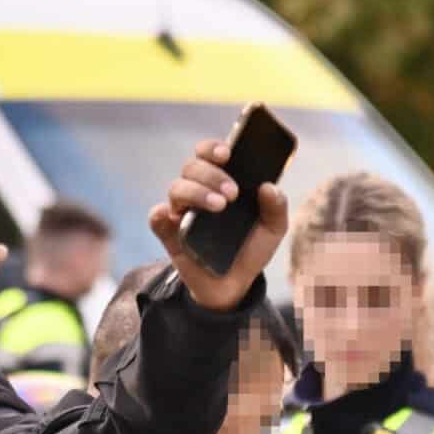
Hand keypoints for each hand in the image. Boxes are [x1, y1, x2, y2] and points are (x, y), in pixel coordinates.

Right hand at [149, 139, 288, 311]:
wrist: (234, 285)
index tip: (227, 153)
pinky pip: (157, 217)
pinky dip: (161, 214)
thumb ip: (276, 208)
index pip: (209, 154)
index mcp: (220, 182)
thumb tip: (269, 187)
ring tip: (220, 206)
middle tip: (232, 193)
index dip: (212, 148)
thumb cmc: (250, 250)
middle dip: (211, 174)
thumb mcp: (272, 230)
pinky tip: (173, 217)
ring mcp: (182, 212)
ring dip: (197, 192)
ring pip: (176, 188)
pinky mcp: (170, 234)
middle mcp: (198, 191)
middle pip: (192, 167)